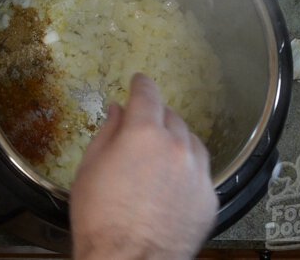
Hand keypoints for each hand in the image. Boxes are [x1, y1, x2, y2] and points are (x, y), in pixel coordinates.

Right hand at [70, 74, 217, 259]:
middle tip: (143, 126)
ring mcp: (197, 173)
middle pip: (172, 117)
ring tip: (160, 152)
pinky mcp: (209, 198)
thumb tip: (118, 112)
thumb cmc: (100, 218)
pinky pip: (201, 171)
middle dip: (157, 116)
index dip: (141, 84)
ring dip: (176, 139)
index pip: (147, 95)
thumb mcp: (90, 168)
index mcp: (144, 133)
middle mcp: (176, 147)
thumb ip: (108, 133)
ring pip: (191, 141)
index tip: (139, 80)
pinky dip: (188, 168)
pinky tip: (172, 180)